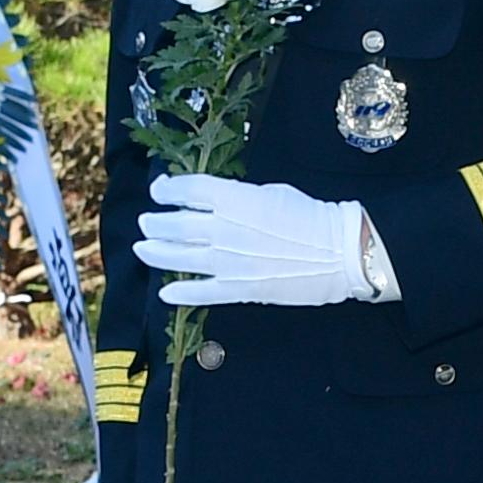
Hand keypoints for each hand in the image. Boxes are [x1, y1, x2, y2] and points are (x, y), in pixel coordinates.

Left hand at [136, 174, 385, 308]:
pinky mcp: (239, 288)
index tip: (160, 191)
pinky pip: (201, 292)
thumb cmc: (311, 215)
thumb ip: (238, 197)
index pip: (186, 190)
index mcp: (233, 198)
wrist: (339, 252)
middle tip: (146, 222)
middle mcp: (223, 229)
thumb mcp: (271, 192)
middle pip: (175, 225)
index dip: (167, 189)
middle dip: (154, 223)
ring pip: (178, 257)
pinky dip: (180, 292)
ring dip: (156, 253)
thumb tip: (216, 203)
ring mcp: (228, 262)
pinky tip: (166, 292)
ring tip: (143, 248)